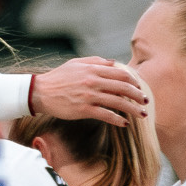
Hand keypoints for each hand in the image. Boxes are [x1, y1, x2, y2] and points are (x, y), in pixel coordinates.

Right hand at [29, 57, 147, 126]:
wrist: (39, 92)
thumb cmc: (57, 78)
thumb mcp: (76, 63)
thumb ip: (96, 61)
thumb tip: (113, 63)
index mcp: (93, 69)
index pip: (121, 74)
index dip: (134, 81)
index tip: (139, 87)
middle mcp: (94, 81)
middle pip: (124, 88)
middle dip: (138, 95)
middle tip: (146, 101)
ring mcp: (89, 96)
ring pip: (118, 102)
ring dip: (133, 109)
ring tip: (142, 114)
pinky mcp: (83, 110)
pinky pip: (106, 115)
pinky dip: (117, 120)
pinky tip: (125, 123)